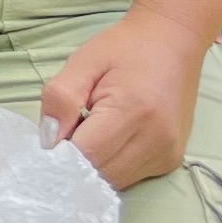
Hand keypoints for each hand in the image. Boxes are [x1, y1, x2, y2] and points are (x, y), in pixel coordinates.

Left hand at [42, 6, 213, 188]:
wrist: (172, 41)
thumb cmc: (124, 48)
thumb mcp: (83, 61)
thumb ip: (60, 97)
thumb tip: (48, 140)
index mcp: (133, 110)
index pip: (86, 154)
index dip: (60, 151)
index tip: (50, 136)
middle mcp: (156, 138)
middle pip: (99, 173)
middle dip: (75, 160)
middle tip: (70, 130)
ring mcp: (168, 153)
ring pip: (114, 181)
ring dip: (94, 165)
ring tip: (92, 130)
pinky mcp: (171, 160)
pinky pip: (131, 177)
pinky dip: (112, 166)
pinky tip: (110, 139)